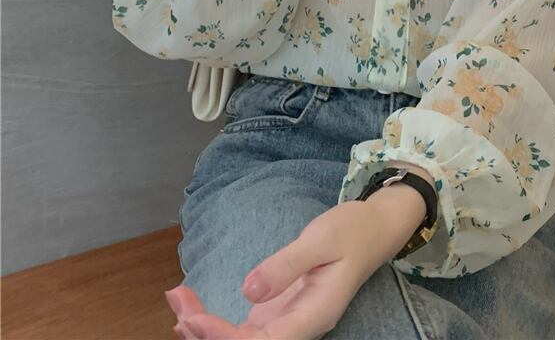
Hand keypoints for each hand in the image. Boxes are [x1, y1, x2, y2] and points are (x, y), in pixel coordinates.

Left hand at [165, 185, 427, 339]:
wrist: (376, 228)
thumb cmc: (352, 230)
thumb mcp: (321, 239)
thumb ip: (287, 265)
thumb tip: (248, 290)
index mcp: (314, 315)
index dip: (223, 336)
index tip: (194, 316)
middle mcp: (301, 326)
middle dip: (206, 332)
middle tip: (176, 299)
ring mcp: (291, 321)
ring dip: (207, 327)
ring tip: (176, 300)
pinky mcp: (284, 310)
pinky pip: (246, 328)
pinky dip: (217, 322)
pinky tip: (194, 313)